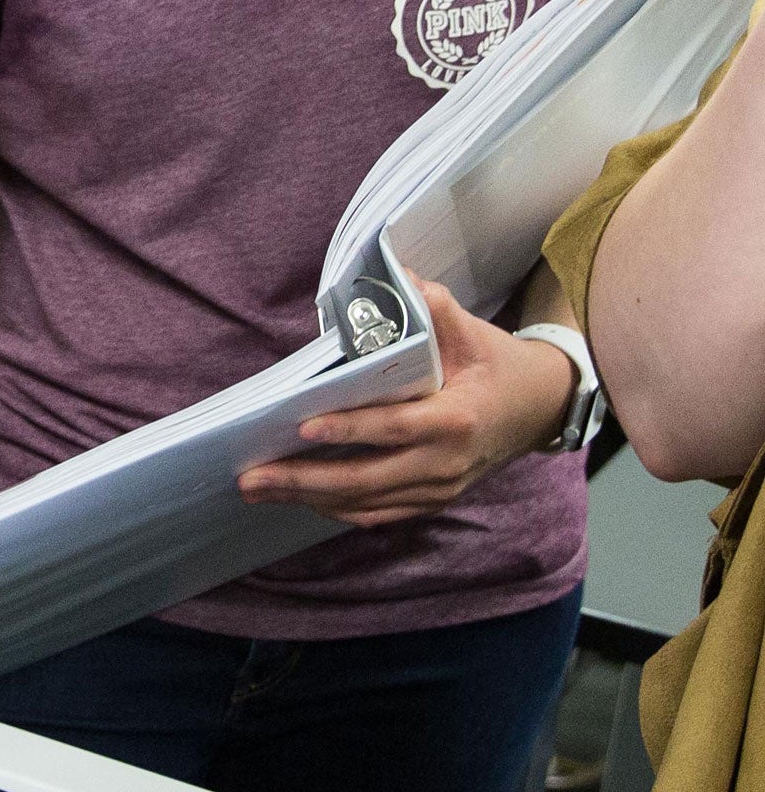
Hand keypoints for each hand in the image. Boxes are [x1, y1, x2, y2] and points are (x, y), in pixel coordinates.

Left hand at [237, 281, 577, 529]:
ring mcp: (439, 489)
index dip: (349, 430)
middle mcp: (446, 464)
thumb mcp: (472, 331)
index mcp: (457, 419)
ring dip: (309, 499)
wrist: (539, 408)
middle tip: (251, 478)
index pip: (394, 428)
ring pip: (366, 504)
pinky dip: (336, 508)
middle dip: (305, 481)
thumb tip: (398, 277)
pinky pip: (378, 513)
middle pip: (367, 480)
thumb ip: (433, 307)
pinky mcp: (432, 501)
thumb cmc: (497, 364)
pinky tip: (298, 499)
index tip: (304, 428)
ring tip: (259, 489)